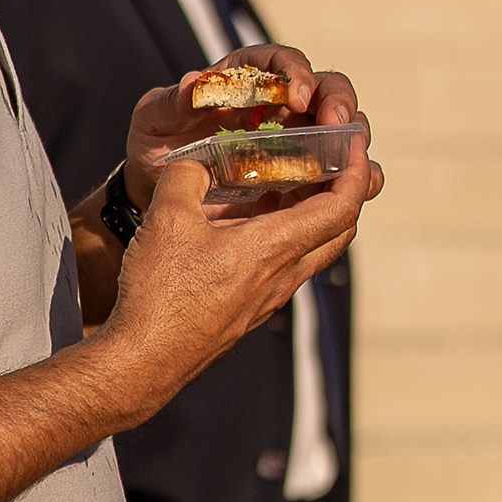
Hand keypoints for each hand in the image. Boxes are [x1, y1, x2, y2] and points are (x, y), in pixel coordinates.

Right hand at [95, 131, 380, 429]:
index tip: (355, 142)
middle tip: (333, 160)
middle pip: (341, 230)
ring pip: (314, 249)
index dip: (357, 170)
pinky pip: (287, 266)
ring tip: (292, 181)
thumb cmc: (160, 293)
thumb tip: (199, 159)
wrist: (145, 360)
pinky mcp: (252, 309)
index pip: (343, 207)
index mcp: (275, 248)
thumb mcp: (168, 217)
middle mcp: (284, 275)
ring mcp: (270, 296)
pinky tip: (253, 219)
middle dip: (347, 190)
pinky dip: (287, 235)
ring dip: (315, 213)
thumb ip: (187, 174)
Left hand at [122, 46, 361, 207]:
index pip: (280, 62)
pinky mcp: (305, 177)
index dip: (295, 71)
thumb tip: (193, 83)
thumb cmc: (155, 150)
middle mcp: (280, 105)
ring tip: (356, 159)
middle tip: (336, 123)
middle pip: (325, 88)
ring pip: (342, 127)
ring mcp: (297, 140)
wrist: (156, 197)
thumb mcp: (152, 123)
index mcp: (245, 81)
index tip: (298, 93)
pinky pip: (343, 171)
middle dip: (337, 102)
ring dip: (354, 139)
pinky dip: (359, 176)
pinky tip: (363, 186)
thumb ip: (170, 102)